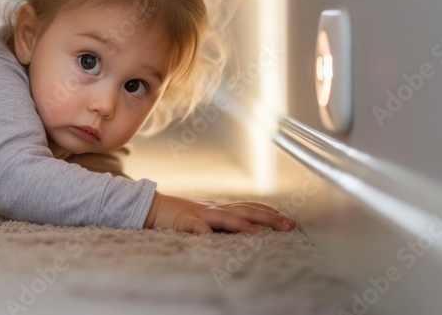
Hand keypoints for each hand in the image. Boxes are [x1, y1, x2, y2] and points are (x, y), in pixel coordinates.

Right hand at [143, 192, 295, 233]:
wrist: (153, 207)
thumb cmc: (181, 215)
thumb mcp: (207, 218)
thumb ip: (224, 222)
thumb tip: (248, 229)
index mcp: (220, 209)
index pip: (250, 207)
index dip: (269, 212)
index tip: (288, 220)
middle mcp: (214, 209)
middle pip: (244, 211)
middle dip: (267, 218)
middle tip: (288, 225)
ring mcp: (199, 214)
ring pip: (223, 217)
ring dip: (239, 224)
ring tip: (256, 231)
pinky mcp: (182, 221)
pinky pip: (192, 225)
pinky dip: (201, 229)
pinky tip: (208, 235)